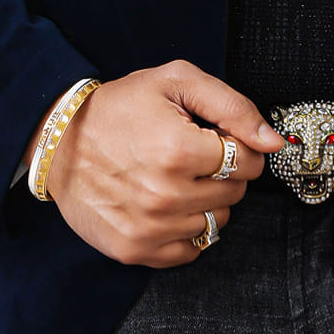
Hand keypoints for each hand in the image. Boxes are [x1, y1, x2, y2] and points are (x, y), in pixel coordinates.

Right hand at [30, 61, 284, 267]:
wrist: (60, 141)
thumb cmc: (120, 107)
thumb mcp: (176, 82)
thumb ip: (233, 107)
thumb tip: (273, 142)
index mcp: (180, 151)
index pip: (249, 161)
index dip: (238, 145)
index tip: (215, 138)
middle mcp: (166, 196)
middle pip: (234, 194)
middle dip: (224, 172)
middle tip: (192, 155)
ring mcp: (150, 229)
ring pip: (216, 223)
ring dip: (206, 201)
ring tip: (176, 177)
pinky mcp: (134, 251)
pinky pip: (190, 251)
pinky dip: (188, 229)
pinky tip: (168, 204)